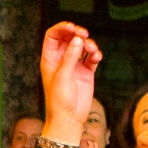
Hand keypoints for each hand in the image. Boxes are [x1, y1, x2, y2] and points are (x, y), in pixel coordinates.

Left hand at [39, 22, 101, 140]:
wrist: (69, 119)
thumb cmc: (59, 100)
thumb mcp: (63, 76)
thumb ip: (70, 56)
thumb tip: (78, 39)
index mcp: (50, 59)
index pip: (53, 36)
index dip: (62, 28)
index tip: (73, 28)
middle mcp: (61, 60)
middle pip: (69, 38)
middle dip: (78, 34)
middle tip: (85, 35)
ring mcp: (74, 65)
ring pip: (82, 46)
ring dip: (89, 44)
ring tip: (93, 51)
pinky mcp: (86, 72)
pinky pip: (91, 58)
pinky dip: (95, 54)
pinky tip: (97, 57)